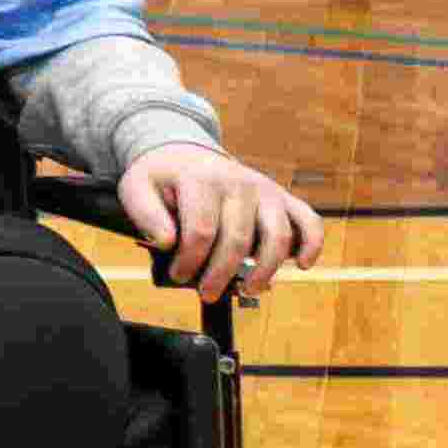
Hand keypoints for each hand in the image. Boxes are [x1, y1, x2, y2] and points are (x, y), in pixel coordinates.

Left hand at [115, 140, 319, 299]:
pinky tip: (302, 264)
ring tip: (247, 290)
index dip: (190, 261)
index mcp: (201, 180)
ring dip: (265, 270)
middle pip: (238, 240)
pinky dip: (311, 243)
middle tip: (207, 293)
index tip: (179, 276)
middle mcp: (238, 183)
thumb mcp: (136, 189)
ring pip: (277, 236)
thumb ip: (146, 215)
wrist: (184, 154)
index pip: (201, 231)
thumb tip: (168, 242)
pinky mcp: (282, 197)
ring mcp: (265, 190)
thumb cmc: (162, 179)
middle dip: (221, 274)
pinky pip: (308, 220)